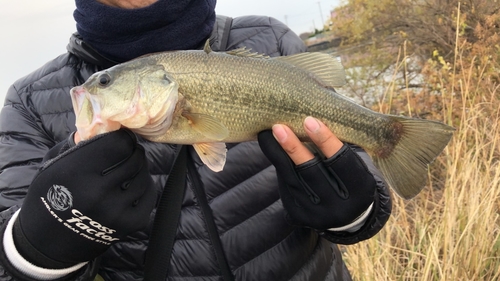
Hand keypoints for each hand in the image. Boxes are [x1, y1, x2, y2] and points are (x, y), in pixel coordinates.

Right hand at [13, 129, 155, 267]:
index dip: (123, 138)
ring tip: (130, 167)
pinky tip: (134, 184)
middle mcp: (98, 191)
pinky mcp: (130, 224)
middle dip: (133, 151)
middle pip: (134, 158)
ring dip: (139, 168)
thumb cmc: (49, 197)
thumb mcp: (53, 165)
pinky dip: (144, 186)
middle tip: (129, 150)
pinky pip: (148, 195)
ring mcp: (116, 210)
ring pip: (143, 176)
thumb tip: (104, 126)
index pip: (119, 143)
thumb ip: (77, 144)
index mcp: (77, 172)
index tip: (122, 138)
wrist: (46, 243)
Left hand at [258, 117, 375, 229]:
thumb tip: (314, 113)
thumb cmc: (350, 176)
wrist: (348, 215)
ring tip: (266, 134)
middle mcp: (339, 206)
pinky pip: (285, 186)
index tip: (309, 120)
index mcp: (360, 189)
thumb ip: (341, 142)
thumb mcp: (356, 162)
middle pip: (312, 172)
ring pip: (293, 179)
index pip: (341, 162)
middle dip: (293, 148)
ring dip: (277, 154)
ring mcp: (317, 214)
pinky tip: (271, 149)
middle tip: (279, 127)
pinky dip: (279, 165)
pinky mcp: (299, 215)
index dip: (325, 140)